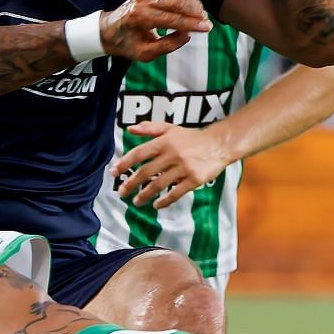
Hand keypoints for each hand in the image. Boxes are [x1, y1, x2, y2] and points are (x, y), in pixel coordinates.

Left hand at [99, 0, 210, 60]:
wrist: (110, 29)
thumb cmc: (128, 43)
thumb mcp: (145, 54)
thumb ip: (167, 46)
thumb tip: (187, 35)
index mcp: (141, 18)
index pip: (173, 19)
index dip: (193, 24)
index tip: (207, 28)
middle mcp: (143, 0)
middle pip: (177, 2)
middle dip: (195, 11)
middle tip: (206, 20)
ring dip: (191, 1)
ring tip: (200, 13)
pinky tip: (186, 0)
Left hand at [110, 121, 231, 208]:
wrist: (219, 144)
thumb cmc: (192, 137)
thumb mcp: (170, 128)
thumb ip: (150, 128)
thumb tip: (130, 129)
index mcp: (164, 142)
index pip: (139, 153)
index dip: (125, 163)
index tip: (113, 173)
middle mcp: (172, 155)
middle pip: (146, 172)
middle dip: (131, 184)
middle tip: (121, 193)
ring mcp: (183, 168)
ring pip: (158, 184)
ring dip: (145, 195)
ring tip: (136, 202)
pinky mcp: (193, 180)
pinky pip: (176, 193)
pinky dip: (164, 201)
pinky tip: (156, 205)